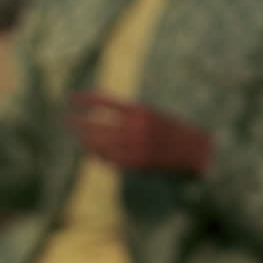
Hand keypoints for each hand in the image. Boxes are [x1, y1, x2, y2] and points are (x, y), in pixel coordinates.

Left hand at [69, 92, 210, 173]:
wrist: (197, 149)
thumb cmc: (172, 129)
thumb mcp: (152, 113)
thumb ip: (129, 114)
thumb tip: (103, 114)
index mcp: (140, 110)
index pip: (105, 102)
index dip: (86, 100)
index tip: (71, 98)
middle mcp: (136, 127)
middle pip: (99, 124)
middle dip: (80, 122)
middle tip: (66, 120)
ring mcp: (136, 146)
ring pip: (102, 144)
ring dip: (88, 141)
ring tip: (78, 138)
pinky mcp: (138, 164)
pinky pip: (112, 160)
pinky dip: (101, 156)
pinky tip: (94, 154)